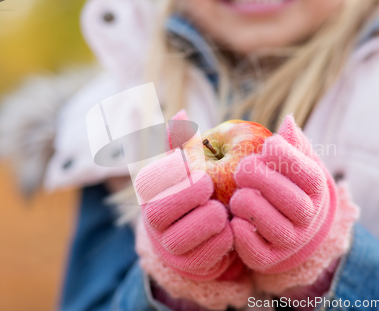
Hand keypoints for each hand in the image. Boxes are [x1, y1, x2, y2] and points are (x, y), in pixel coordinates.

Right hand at [135, 111, 233, 280]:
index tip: (200, 172)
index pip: (158, 177)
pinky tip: (228, 228)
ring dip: (210, 219)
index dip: (182, 173)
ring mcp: (168, 244)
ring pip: (184, 234)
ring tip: (221, 210)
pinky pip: (206, 254)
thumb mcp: (189, 165)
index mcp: (149, 188)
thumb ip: (184, 142)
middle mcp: (152, 217)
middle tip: (211, 188)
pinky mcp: (188, 264)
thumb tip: (181, 113)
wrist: (198, 231)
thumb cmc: (195, 189)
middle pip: (166, 206)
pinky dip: (222, 240)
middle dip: (193, 194)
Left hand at [230, 116, 337, 273]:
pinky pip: (254, 249)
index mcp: (317, 190)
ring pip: (270, 223)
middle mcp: (308, 218)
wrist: (290, 227)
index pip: (307, 173)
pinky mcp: (269, 259)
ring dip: (246, 203)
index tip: (266, 145)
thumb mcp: (295, 161)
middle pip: (288, 198)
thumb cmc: (287, 183)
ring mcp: (291, 240)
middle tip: (241, 168)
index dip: (285, 156)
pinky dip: (240, 232)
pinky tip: (235, 218)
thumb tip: (288, 121)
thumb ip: (292, 142)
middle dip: (259, 178)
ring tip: (238, 194)